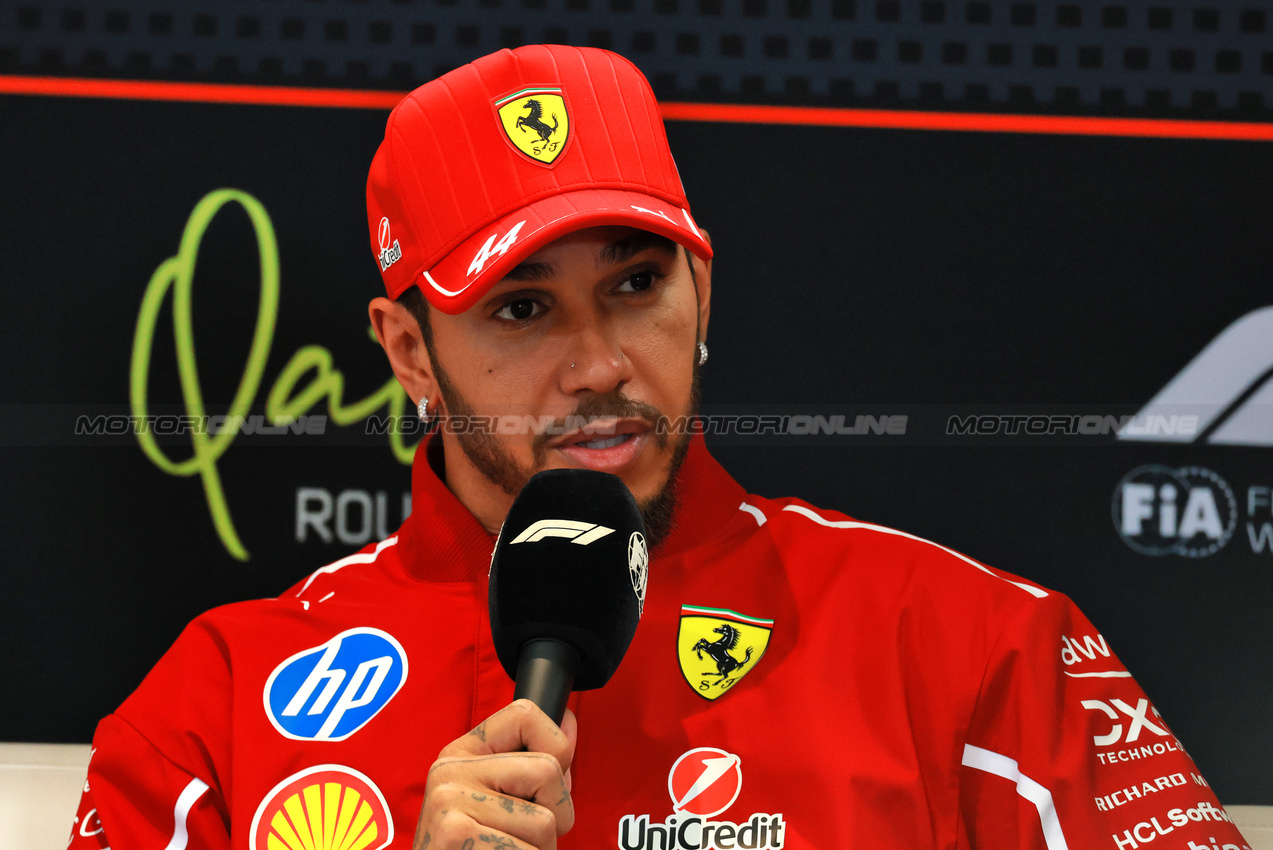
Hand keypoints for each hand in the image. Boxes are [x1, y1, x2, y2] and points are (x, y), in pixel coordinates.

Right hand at [414, 699, 576, 849]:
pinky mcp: (457, 833)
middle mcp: (449, 769)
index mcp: (461, 753)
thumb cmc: (477, 849)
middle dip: (556, 814)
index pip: (524, 714)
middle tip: (525, 837)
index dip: (557, 745)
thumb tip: (569, 724)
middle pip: (548, 769)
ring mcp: (449, 801)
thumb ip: (531, 766)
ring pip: (546, 821)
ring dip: (540, 849)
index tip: (547, 780)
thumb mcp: (496, 800)